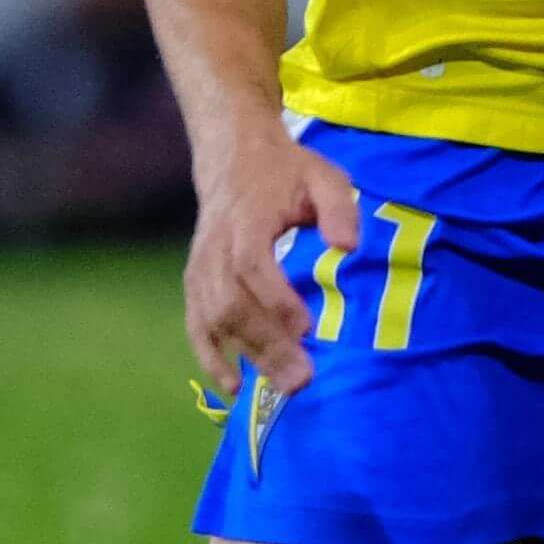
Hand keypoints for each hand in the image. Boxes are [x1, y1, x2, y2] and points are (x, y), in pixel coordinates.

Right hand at [184, 127, 361, 399]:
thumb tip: (347, 246)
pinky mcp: (195, 282)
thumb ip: (338, 207)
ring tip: (287, 385)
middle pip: (231, 303)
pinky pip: (196, 325)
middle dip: (266, 343)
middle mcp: (215, 248)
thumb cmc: (286, 171)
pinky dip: (210, 357)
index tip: (307, 327)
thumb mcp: (323, 176)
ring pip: (214, 319)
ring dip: (247, 356)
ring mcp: (200, 267)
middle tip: (304, 377)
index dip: (275, 299)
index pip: (251, 265)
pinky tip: (233, 387)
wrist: (232, 157)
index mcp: (246, 220)